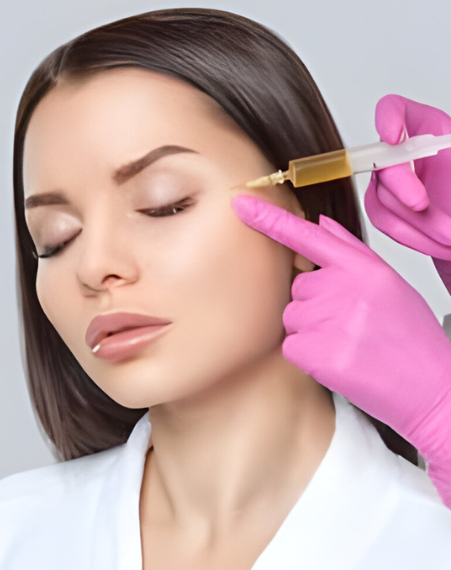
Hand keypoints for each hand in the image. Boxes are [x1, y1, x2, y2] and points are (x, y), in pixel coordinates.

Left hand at [231, 194, 450, 506]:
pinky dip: (308, 357)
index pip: (308, 237)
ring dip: (311, 332)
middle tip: (350, 326)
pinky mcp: (319, 354)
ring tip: (348, 344)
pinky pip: (290, 346)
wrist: (431, 388)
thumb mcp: (390, 285)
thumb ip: (352, 251)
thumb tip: (321, 224)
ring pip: (292, 317)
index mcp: (364, 268)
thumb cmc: (412, 338)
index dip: (270, 220)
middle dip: (315, 305)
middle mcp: (346, 288)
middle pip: (297, 287)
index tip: (242, 204)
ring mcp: (331, 320)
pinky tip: (339, 362)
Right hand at [364, 94, 450, 292]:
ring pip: (381, 197)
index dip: (387, 119)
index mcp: (426, 128)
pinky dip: (410, 234)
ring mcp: (389, 181)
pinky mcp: (384, 208)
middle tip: (422, 204)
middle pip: (382, 161)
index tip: (393, 138)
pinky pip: (385, 221)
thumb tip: (419, 162)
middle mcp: (402, 152)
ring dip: (414, 220)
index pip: (393, 110)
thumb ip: (447, 158)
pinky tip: (433, 239)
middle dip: (402, 186)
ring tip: (446, 235)